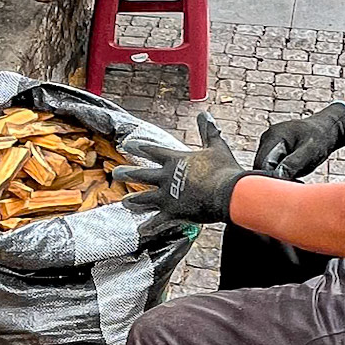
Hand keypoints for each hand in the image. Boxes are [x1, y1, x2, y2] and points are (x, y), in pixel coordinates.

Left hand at [113, 112, 249, 224]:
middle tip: (116, 173)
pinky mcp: (173, 213)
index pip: (153, 151)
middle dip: (128, 174)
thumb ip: (208, 131)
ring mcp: (167, 196)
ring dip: (134, 201)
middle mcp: (166, 177)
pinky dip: (149, 226)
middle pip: (142, 175)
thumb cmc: (223, 169)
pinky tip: (140, 230)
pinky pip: (157, 221)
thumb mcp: (216, 146)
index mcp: (175, 160)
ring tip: (124, 202)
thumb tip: (204, 113)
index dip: (140, 147)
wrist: (228, 193)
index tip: (128, 145)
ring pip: (144, 199)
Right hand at [254, 101, 344, 179]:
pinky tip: (293, 175)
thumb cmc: (321, 138)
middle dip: (272, 179)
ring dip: (277, 177)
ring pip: (265, 168)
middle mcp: (267, 139)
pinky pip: (272, 166)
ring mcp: (269, 144)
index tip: (284, 188)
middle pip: (260, 167)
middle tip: (291, 185)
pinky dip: (280, 173)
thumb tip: (277, 177)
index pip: (261, 163)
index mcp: (274, 136)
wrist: (327, 128)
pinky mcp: (274, 151)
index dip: (269, 178)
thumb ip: (293, 163)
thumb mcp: (310, 152)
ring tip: (295, 178)